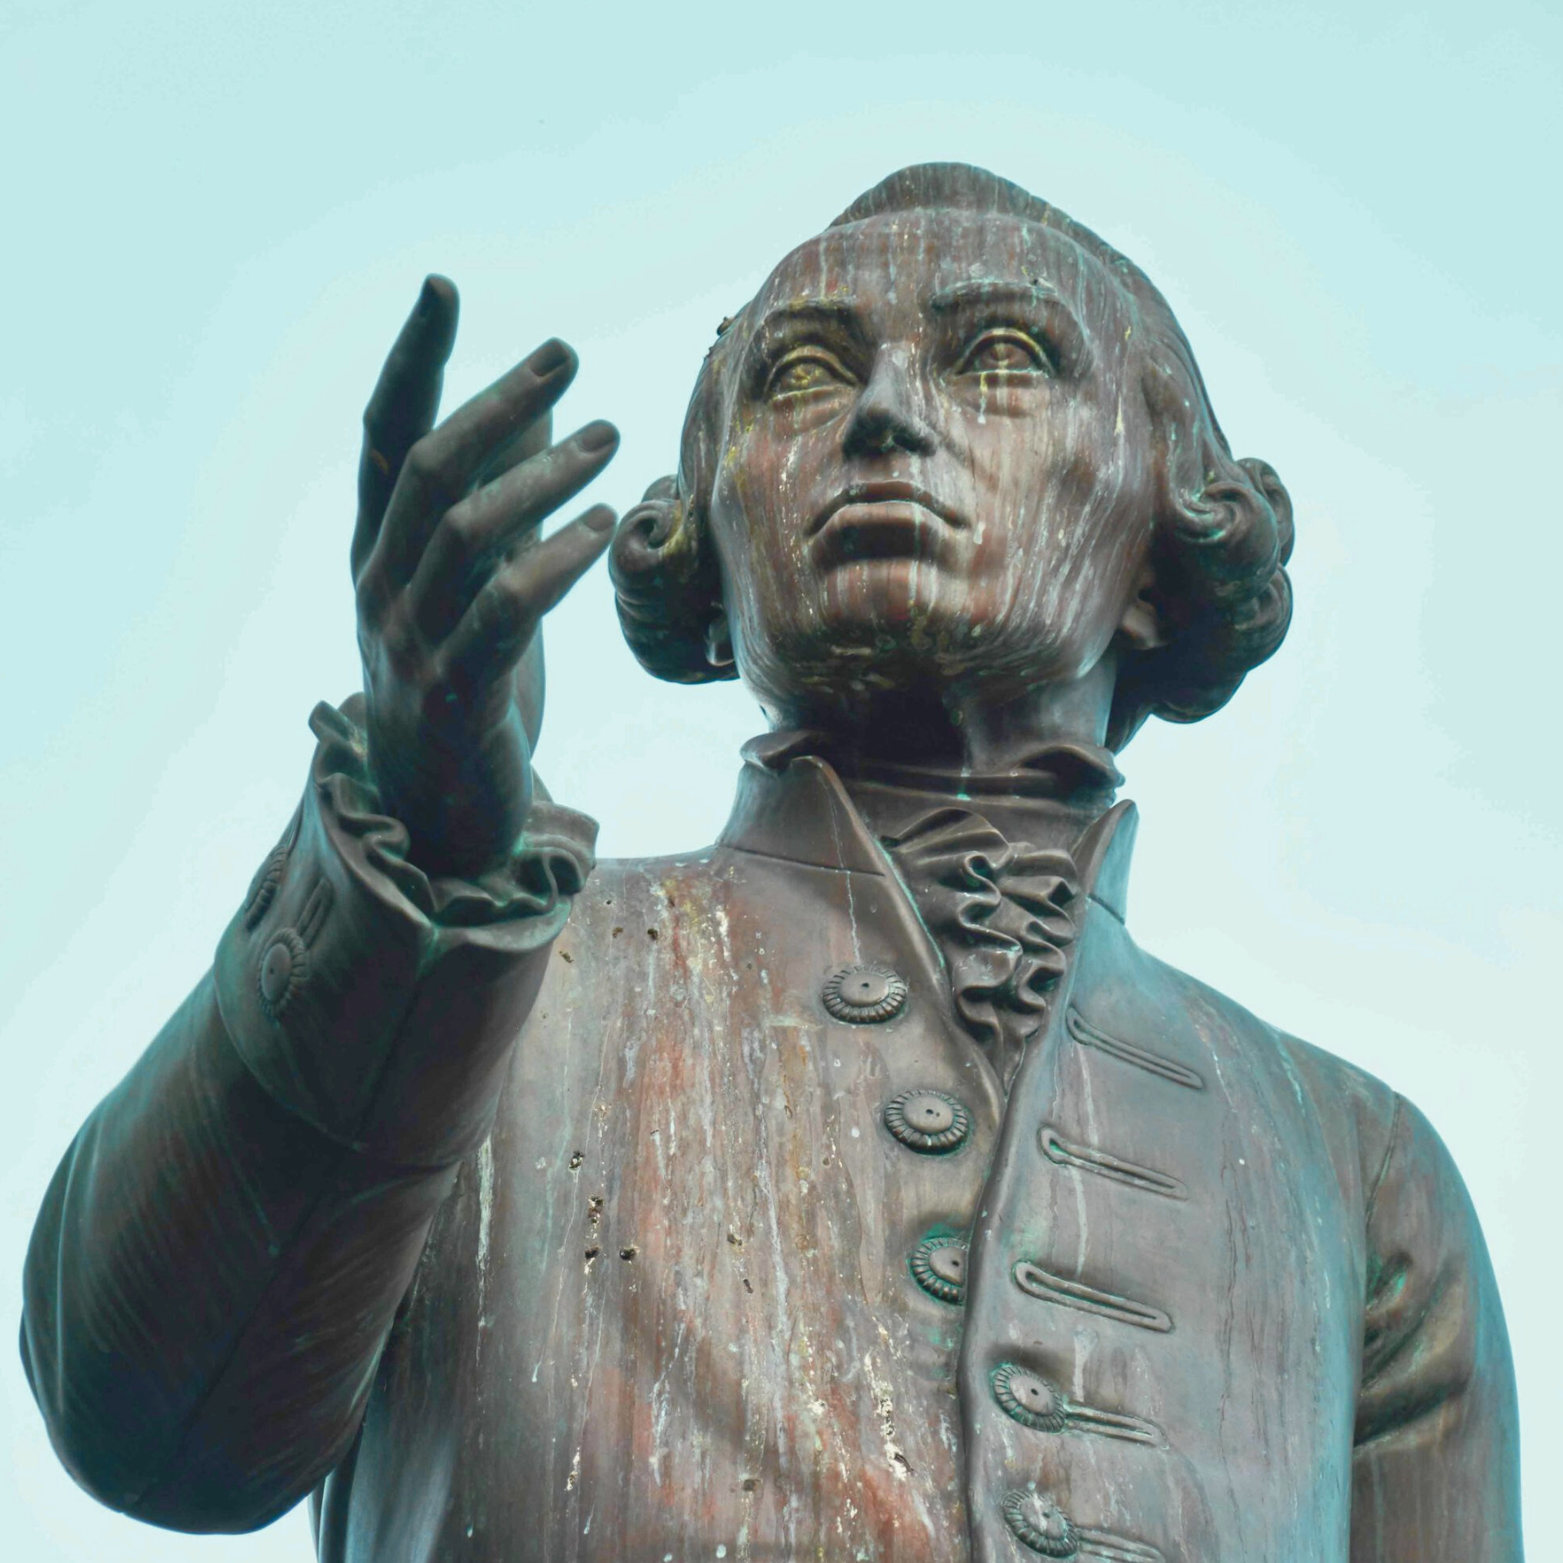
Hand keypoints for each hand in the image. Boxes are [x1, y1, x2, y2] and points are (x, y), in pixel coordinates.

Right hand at [350, 276, 617, 877]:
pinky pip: (503, 609)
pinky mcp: (455, 691)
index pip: (384, 435)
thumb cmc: (466, 680)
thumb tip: (541, 404)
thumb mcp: (475, 582)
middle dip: (496, 404)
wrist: (441, 812)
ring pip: (465, 532)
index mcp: (377, 549)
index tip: (443, 287)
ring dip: (543, 476)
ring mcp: (409, 640)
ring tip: (610, 439)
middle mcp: (379, 584)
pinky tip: (605, 526)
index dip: (412, 360)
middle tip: (568, 358)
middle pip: (427, 469)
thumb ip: (497, 498)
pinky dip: (555, 558)